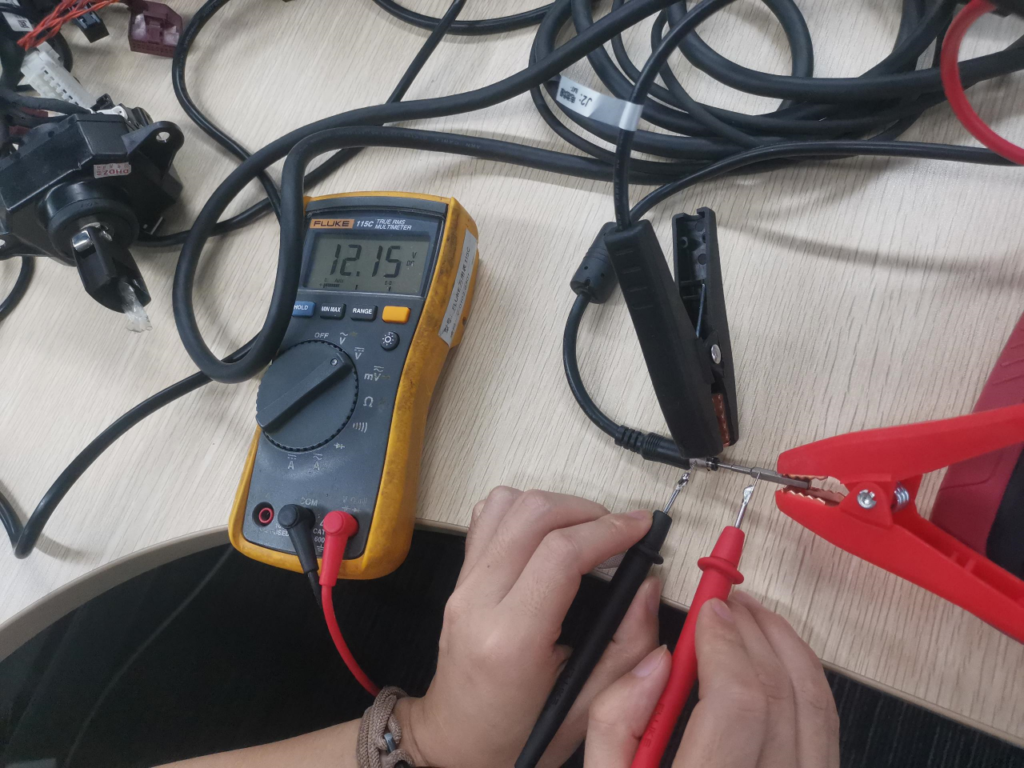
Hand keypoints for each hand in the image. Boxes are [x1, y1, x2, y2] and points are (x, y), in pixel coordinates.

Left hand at [398, 487, 661, 767]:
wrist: (457, 744)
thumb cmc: (520, 736)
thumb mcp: (591, 708)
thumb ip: (628, 645)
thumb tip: (647, 586)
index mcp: (510, 640)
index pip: (560, 554)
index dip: (609, 531)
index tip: (641, 527)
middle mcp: (477, 602)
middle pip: (532, 515)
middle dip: (587, 511)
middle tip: (620, 532)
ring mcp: (461, 586)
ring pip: (507, 505)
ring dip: (556, 505)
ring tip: (588, 531)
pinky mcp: (458, 579)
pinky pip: (488, 518)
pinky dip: (524, 511)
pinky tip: (550, 534)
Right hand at [584, 593, 839, 767]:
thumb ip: (615, 721)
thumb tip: (655, 661)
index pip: (737, 706)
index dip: (725, 645)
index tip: (708, 611)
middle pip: (782, 699)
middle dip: (755, 633)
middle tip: (728, 602)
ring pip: (817, 711)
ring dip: (788, 650)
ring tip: (756, 619)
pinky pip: (826, 734)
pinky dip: (806, 685)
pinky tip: (778, 664)